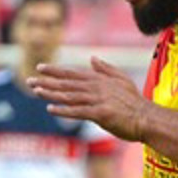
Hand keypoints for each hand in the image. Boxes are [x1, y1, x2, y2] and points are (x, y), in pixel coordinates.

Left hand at [27, 58, 150, 141]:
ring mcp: (99, 100)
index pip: (73, 73)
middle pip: (67, 83)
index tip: (40, 68)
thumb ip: (106, 69)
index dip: (55, 70)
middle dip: (47, 81)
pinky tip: (51, 109)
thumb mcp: (122, 80)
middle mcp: (97, 87)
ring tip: (36, 92)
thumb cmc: (134, 103)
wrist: (148, 118)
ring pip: (70, 96)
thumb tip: (92, 58)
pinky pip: (78, 112)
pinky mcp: (101, 114)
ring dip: (51, 94)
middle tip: (29, 80)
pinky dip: (64, 110)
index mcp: (100, 80)